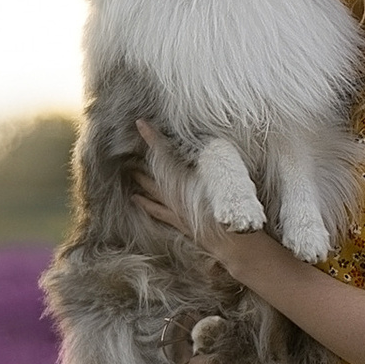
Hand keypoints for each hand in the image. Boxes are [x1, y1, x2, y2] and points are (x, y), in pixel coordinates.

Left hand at [133, 123, 255, 264]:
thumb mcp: (228, 178)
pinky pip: (156, 210)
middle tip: (131, 147)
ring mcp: (175, 206)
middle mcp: (177, 190)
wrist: (232, 239)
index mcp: (187, 176)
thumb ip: (215, 163)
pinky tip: (135, 198)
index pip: (164, 151)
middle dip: (143, 157)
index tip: (140, 124)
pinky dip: (145, 203)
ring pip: (152, 188)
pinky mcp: (177, 220)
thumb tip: (213, 146)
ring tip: (130, 169)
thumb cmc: (233, 208)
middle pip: (155, 169)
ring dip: (141, 179)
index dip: (152, 137)